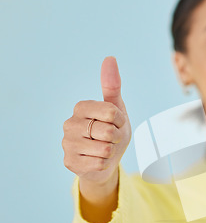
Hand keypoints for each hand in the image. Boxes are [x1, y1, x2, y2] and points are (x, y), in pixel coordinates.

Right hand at [62, 56, 131, 186]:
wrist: (107, 160)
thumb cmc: (112, 132)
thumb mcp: (116, 109)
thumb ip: (112, 86)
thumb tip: (110, 58)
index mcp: (81, 107)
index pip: (111, 112)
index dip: (120, 121)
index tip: (115, 123)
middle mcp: (69, 123)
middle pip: (109, 132)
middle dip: (116, 138)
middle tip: (110, 139)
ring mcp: (67, 144)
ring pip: (105, 149)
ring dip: (111, 152)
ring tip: (104, 149)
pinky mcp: (69, 162)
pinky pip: (99, 164)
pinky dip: (104, 164)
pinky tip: (97, 160)